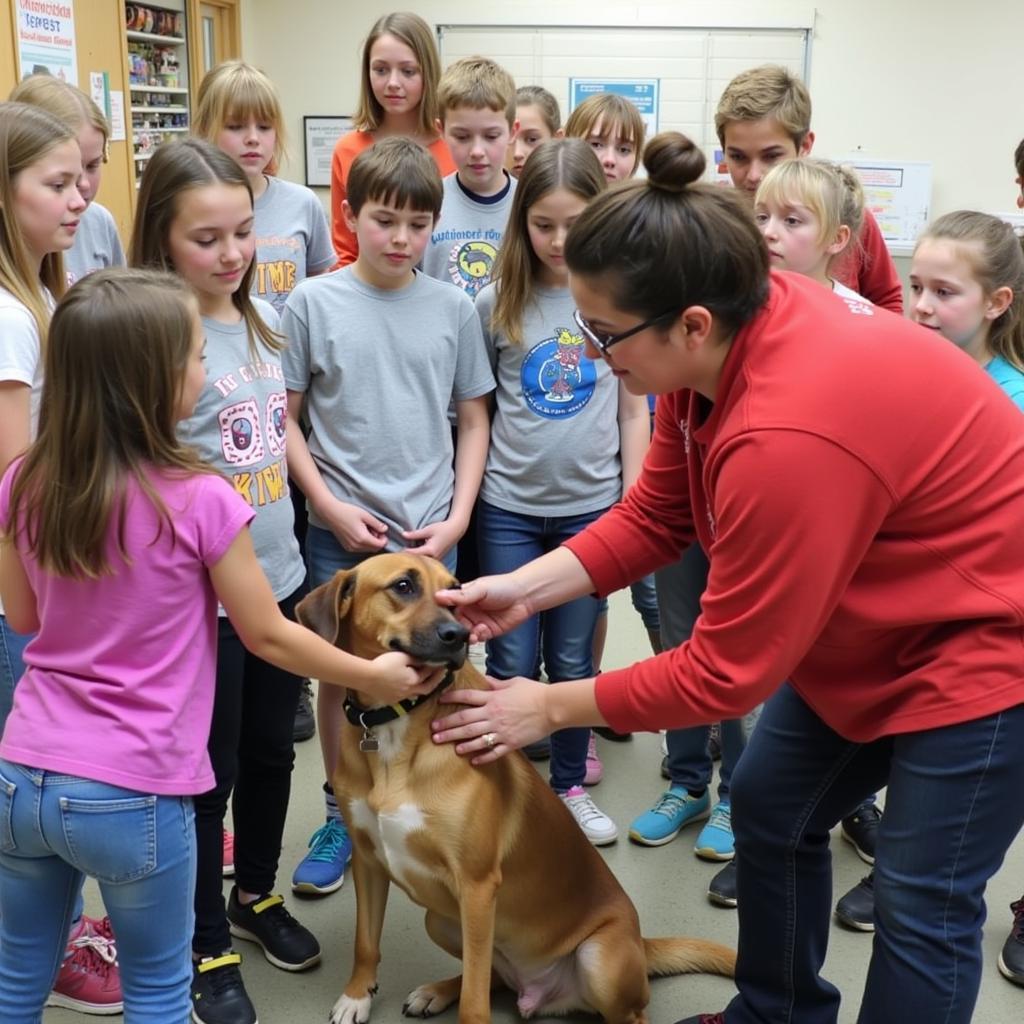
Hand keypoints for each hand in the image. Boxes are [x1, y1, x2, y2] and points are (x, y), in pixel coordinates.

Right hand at [319, 497, 387, 552]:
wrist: (330, 513)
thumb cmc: (347, 512)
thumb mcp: (365, 515)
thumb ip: (376, 524)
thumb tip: (385, 529)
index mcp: (363, 538)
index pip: (380, 545)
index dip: (384, 539)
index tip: (381, 530)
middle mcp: (356, 546)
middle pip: (374, 549)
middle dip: (378, 540)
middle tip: (374, 529)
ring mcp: (350, 548)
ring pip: (367, 549)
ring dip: (370, 542)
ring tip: (366, 529)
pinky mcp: (346, 547)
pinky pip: (360, 549)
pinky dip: (363, 543)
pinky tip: (360, 532)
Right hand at [367, 651, 447, 704]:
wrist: (366, 677)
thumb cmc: (384, 665)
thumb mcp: (402, 657)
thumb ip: (415, 659)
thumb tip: (425, 660)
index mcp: (414, 681)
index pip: (428, 674)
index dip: (436, 668)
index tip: (442, 663)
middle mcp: (410, 691)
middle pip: (427, 688)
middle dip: (436, 681)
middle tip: (441, 674)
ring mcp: (400, 697)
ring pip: (417, 694)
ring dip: (423, 687)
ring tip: (426, 681)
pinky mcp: (391, 700)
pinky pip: (406, 697)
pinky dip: (411, 691)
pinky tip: (409, 687)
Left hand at [400, 517, 462, 560]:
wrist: (456, 530)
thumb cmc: (442, 528)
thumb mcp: (428, 530)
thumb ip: (415, 534)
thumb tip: (403, 535)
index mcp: (430, 550)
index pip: (413, 554)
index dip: (403, 553)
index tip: (395, 552)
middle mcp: (433, 557)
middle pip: (417, 561)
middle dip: (407, 558)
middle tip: (397, 556)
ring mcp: (436, 559)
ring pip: (422, 562)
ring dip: (414, 560)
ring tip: (403, 557)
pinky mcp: (437, 559)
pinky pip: (426, 561)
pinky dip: (419, 559)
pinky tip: (413, 557)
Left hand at [430, 676, 549, 763]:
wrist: (552, 707)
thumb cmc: (534, 692)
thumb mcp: (513, 682)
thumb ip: (496, 683)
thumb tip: (484, 679)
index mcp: (493, 698)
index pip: (467, 697)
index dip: (452, 698)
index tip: (439, 701)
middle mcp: (493, 715)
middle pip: (464, 720)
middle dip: (447, 726)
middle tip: (433, 730)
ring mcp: (501, 731)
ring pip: (474, 738)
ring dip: (459, 742)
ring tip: (448, 746)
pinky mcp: (510, 743)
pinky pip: (493, 752)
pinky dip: (482, 757)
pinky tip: (472, 760)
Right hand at [434, 574, 534, 642]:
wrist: (524, 596)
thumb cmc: (502, 586)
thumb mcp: (479, 589)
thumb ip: (460, 596)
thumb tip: (438, 596)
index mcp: (463, 597)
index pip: (448, 608)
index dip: (443, 614)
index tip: (438, 620)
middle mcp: (469, 610)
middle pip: (455, 623)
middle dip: (455, 628)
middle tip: (455, 631)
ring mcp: (478, 621)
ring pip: (465, 633)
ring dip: (466, 635)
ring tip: (471, 633)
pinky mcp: (487, 631)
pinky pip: (477, 638)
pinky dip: (478, 637)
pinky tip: (482, 631)